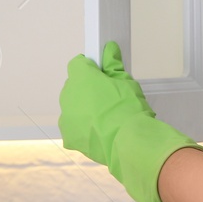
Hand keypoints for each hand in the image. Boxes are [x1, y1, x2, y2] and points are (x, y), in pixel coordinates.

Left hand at [58, 40, 202, 201]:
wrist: (134, 148)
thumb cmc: (132, 116)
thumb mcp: (127, 82)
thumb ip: (115, 66)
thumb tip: (110, 52)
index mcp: (79, 81)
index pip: (79, 65)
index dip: (93, 68)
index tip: (103, 70)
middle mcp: (68, 102)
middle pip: (77, 89)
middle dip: (93, 92)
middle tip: (115, 96)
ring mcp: (70, 123)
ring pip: (78, 111)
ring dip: (92, 112)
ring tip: (116, 116)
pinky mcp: (77, 141)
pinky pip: (81, 130)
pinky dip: (93, 130)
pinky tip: (111, 131)